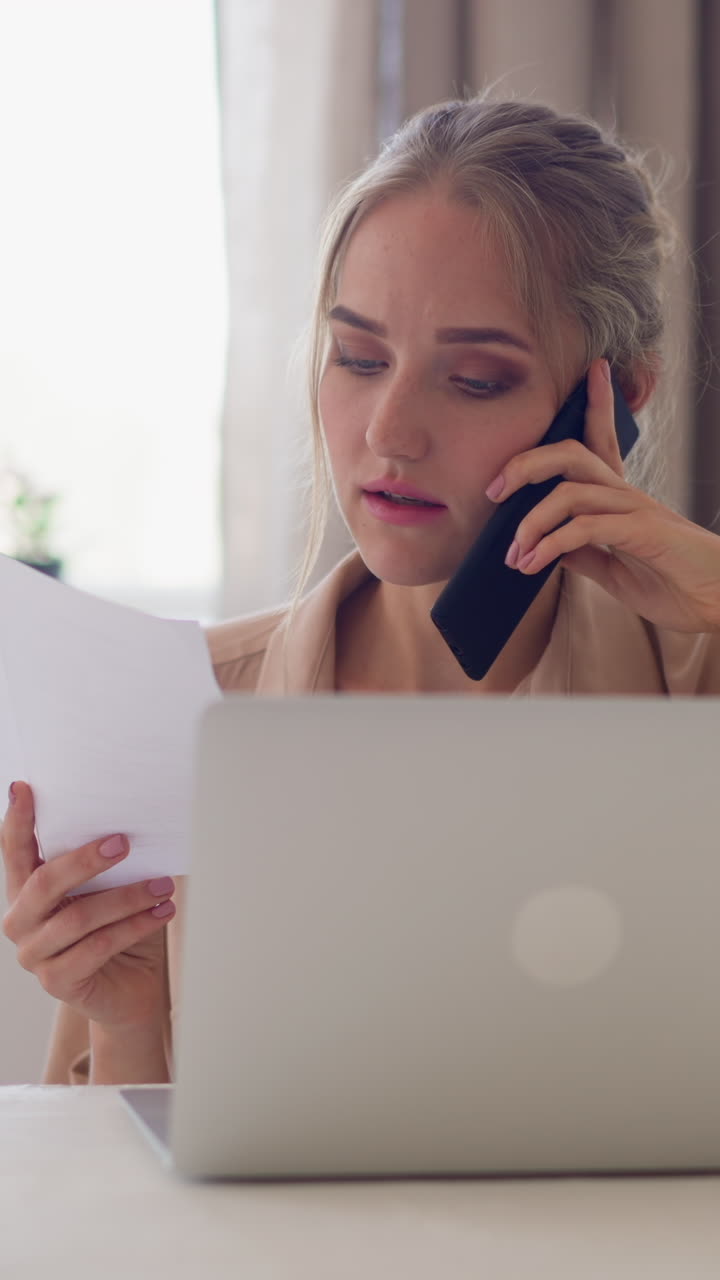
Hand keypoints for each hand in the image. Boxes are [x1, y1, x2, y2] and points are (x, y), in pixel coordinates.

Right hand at [1, 781, 175, 1027]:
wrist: (131, 987)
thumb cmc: (120, 928)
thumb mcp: (110, 887)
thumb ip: (106, 861)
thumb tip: (135, 819)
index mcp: (26, 891)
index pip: (15, 851)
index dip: (17, 820)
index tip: (24, 788)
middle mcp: (21, 920)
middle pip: (45, 882)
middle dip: (86, 859)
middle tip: (124, 842)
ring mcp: (34, 953)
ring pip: (78, 917)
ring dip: (127, 897)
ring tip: (163, 886)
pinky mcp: (57, 981)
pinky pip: (97, 947)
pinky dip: (134, 926)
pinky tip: (162, 912)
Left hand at [485, 358, 719, 633]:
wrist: (719, 604)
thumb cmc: (676, 587)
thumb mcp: (616, 570)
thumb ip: (585, 553)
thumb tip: (549, 547)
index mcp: (623, 500)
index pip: (604, 441)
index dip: (597, 404)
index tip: (593, 370)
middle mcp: (629, 495)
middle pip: (571, 454)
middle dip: (525, 464)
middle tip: (492, 489)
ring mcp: (637, 510)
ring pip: (570, 492)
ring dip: (531, 521)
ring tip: (513, 554)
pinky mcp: (643, 533)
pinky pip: (586, 528)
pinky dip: (551, 545)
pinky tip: (533, 566)